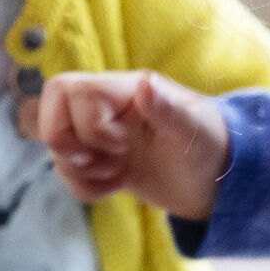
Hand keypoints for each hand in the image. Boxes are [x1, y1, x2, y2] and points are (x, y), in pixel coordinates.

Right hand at [23, 69, 231, 220]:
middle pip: (52, 106)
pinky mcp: (99, 159)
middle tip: (98, 162)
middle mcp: (108, 106)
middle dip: (65, 143)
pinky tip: (115, 186)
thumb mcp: (195, 133)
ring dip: (79, 170)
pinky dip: (84, 186)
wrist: (217, 183)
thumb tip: (146, 84)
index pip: (73, 91)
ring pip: (56, 143)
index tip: (122, 146)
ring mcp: (101, 132)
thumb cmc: (213, 148)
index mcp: (128, 89)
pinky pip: (67, 169)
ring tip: (116, 175)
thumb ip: (168, 110)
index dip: (87, 125)